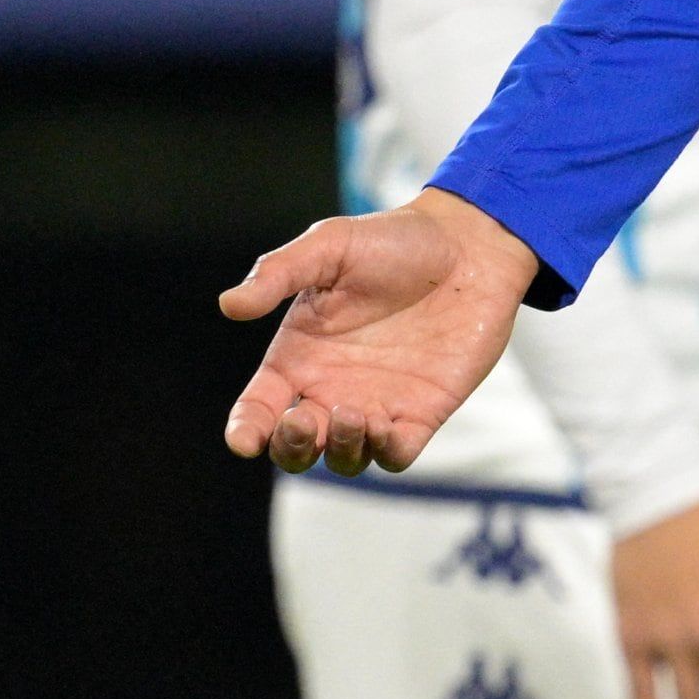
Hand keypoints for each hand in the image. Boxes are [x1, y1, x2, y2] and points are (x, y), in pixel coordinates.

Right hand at [219, 187, 536, 474]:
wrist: (469, 245)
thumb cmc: (395, 240)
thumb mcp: (329, 246)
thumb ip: (279, 273)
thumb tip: (229, 305)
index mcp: (301, 354)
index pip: (260, 406)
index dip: (246, 429)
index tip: (243, 439)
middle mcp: (332, 386)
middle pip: (296, 447)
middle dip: (290, 448)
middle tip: (300, 421)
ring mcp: (377, 403)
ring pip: (344, 459)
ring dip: (339, 449)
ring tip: (350, 413)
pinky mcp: (422, 412)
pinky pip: (396, 454)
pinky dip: (386, 452)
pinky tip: (385, 424)